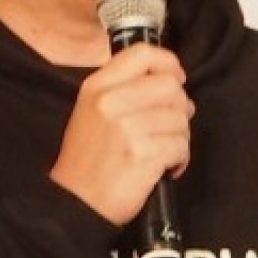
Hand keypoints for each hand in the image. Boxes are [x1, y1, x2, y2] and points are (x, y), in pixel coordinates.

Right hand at [50, 42, 193, 224]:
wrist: (76, 203)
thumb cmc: (86, 162)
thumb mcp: (90, 112)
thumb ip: (121, 89)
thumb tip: (168, 82)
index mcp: (97, 87)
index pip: (142, 54)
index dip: (169, 63)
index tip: (176, 78)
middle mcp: (112, 102)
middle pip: (170, 86)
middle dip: (179, 107)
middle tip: (172, 124)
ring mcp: (129, 127)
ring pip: (180, 118)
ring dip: (180, 136)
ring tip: (163, 151)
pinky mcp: (145, 153)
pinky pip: (181, 145)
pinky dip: (180, 159)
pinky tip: (166, 167)